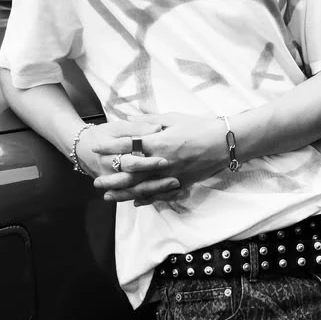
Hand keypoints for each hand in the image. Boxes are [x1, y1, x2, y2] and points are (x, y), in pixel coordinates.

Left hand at [94, 112, 228, 206]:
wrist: (225, 143)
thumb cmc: (200, 126)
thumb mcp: (173, 118)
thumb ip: (148, 120)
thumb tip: (128, 117)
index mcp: (158, 143)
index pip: (127, 145)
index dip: (110, 147)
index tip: (96, 148)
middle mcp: (161, 162)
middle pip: (130, 173)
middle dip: (112, 178)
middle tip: (96, 181)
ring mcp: (171, 176)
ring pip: (142, 188)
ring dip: (123, 193)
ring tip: (108, 196)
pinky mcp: (180, 183)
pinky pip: (160, 194)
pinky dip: (146, 199)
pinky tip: (135, 202)